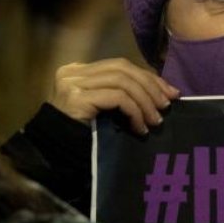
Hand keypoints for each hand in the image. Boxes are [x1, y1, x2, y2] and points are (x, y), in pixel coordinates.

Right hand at [48, 58, 179, 133]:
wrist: (53, 157)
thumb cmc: (81, 134)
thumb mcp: (104, 107)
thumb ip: (122, 92)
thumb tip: (163, 91)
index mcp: (80, 70)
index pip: (121, 66)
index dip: (149, 77)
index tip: (170, 93)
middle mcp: (74, 72)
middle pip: (123, 69)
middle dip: (151, 86)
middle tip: (167, 105)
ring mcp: (72, 83)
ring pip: (123, 82)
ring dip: (145, 101)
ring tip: (155, 120)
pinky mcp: (76, 98)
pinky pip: (117, 98)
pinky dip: (134, 111)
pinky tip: (140, 128)